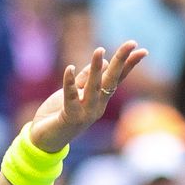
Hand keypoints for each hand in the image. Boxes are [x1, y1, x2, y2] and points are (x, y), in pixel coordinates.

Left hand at [25, 42, 147, 153]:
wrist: (43, 140)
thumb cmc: (58, 114)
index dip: (128, 64)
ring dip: (96, 69)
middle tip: (131, 43)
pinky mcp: (70, 117)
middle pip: (111, 80)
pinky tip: (69, 68)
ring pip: (93, 87)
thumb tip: (104, 61)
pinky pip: (70, 97)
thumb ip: (86, 78)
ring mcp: (85, 113)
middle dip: (121, 61)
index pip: (117, 79)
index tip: (141, 49)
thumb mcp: (75, 92)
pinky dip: (69, 83)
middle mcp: (97, 106)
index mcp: (100, 99)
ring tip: (99, 50)